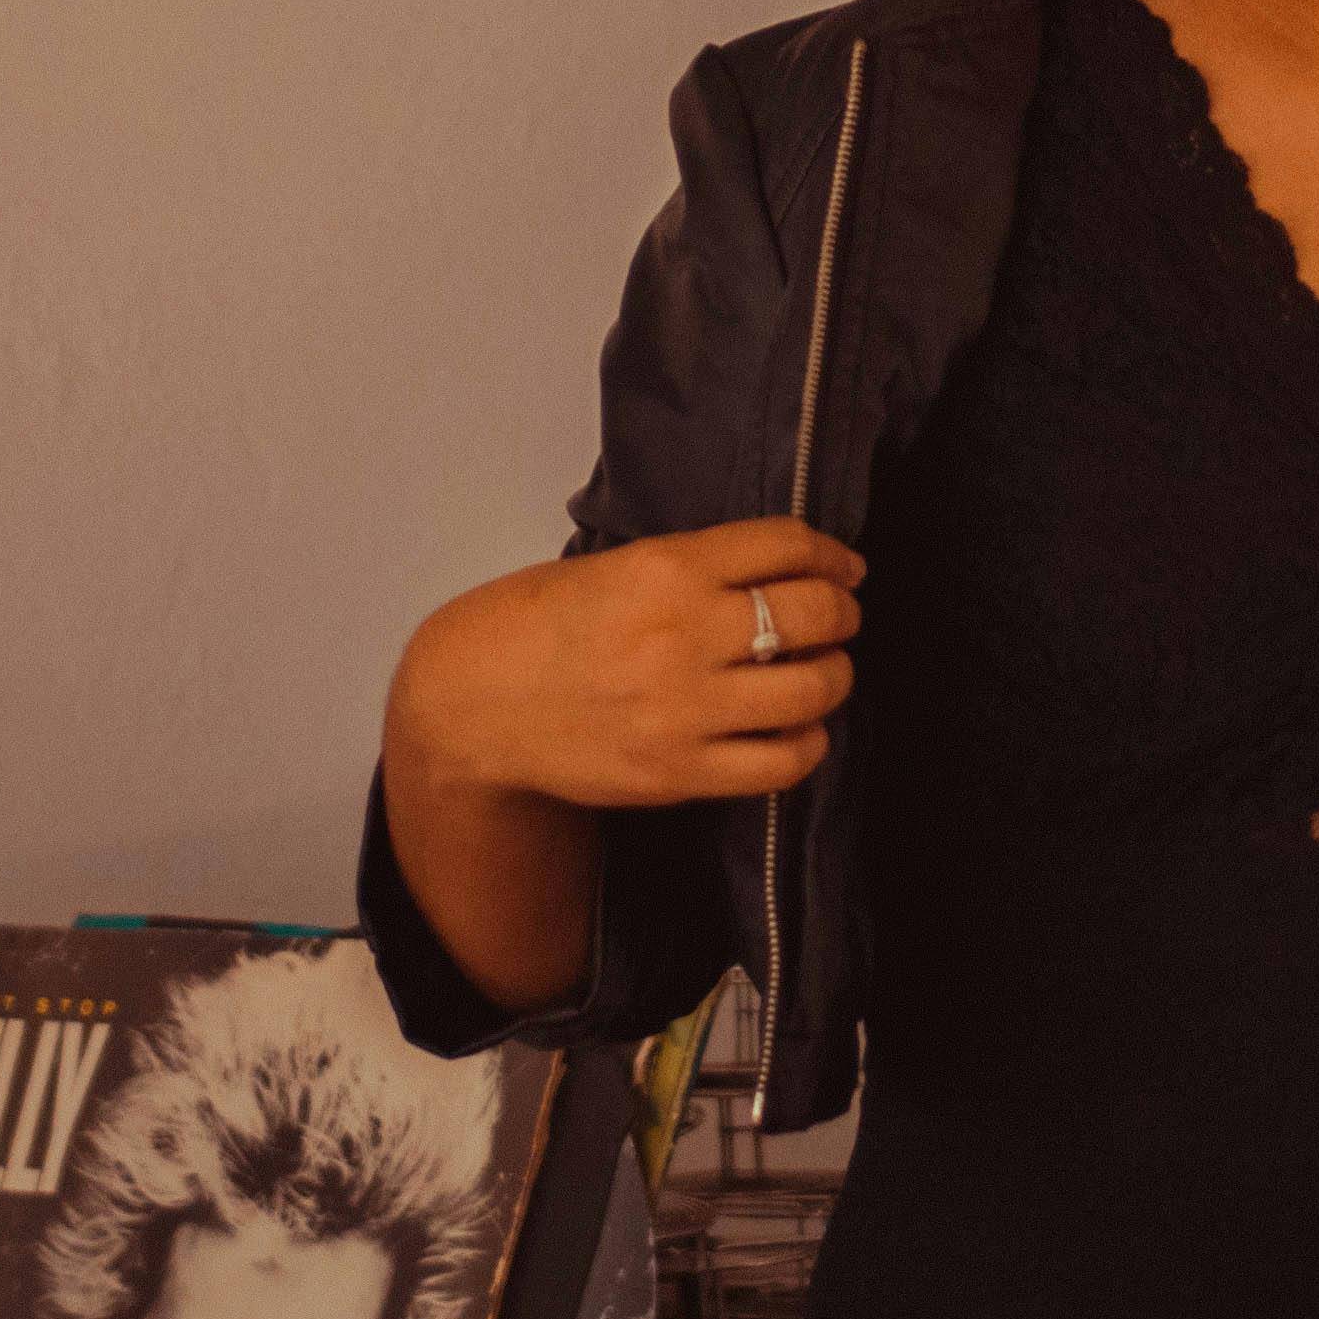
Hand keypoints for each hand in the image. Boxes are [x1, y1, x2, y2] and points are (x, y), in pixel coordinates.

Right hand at [389, 519, 862, 815]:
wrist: (473, 706)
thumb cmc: (537, 626)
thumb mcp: (612, 566)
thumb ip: (694, 566)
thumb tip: (782, 569)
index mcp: (665, 567)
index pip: (786, 546)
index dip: (832, 555)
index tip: (845, 567)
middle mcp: (683, 634)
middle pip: (814, 613)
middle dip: (842, 611)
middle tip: (839, 616)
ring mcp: (685, 709)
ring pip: (813, 689)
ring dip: (833, 675)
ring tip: (821, 671)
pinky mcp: (680, 773)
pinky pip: (782, 763)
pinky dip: (807, 742)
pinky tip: (797, 729)